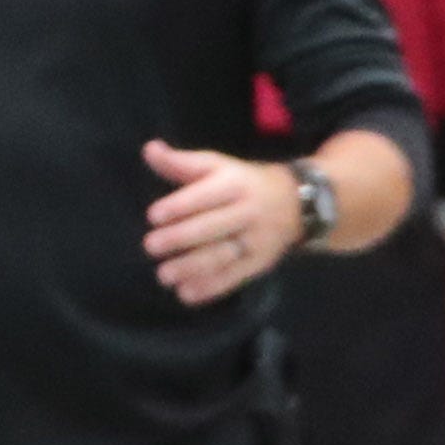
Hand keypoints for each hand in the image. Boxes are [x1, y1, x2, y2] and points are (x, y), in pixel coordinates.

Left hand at [143, 141, 302, 305]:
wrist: (295, 203)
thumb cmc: (243, 182)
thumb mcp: (217, 165)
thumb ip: (181, 163)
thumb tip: (149, 150)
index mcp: (235, 183)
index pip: (205, 195)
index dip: (179, 205)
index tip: (153, 216)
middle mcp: (247, 211)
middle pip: (212, 227)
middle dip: (180, 238)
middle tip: (150, 247)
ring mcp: (256, 240)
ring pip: (222, 255)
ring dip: (192, 268)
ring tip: (164, 276)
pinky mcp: (259, 263)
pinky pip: (234, 278)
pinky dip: (210, 288)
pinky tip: (186, 294)